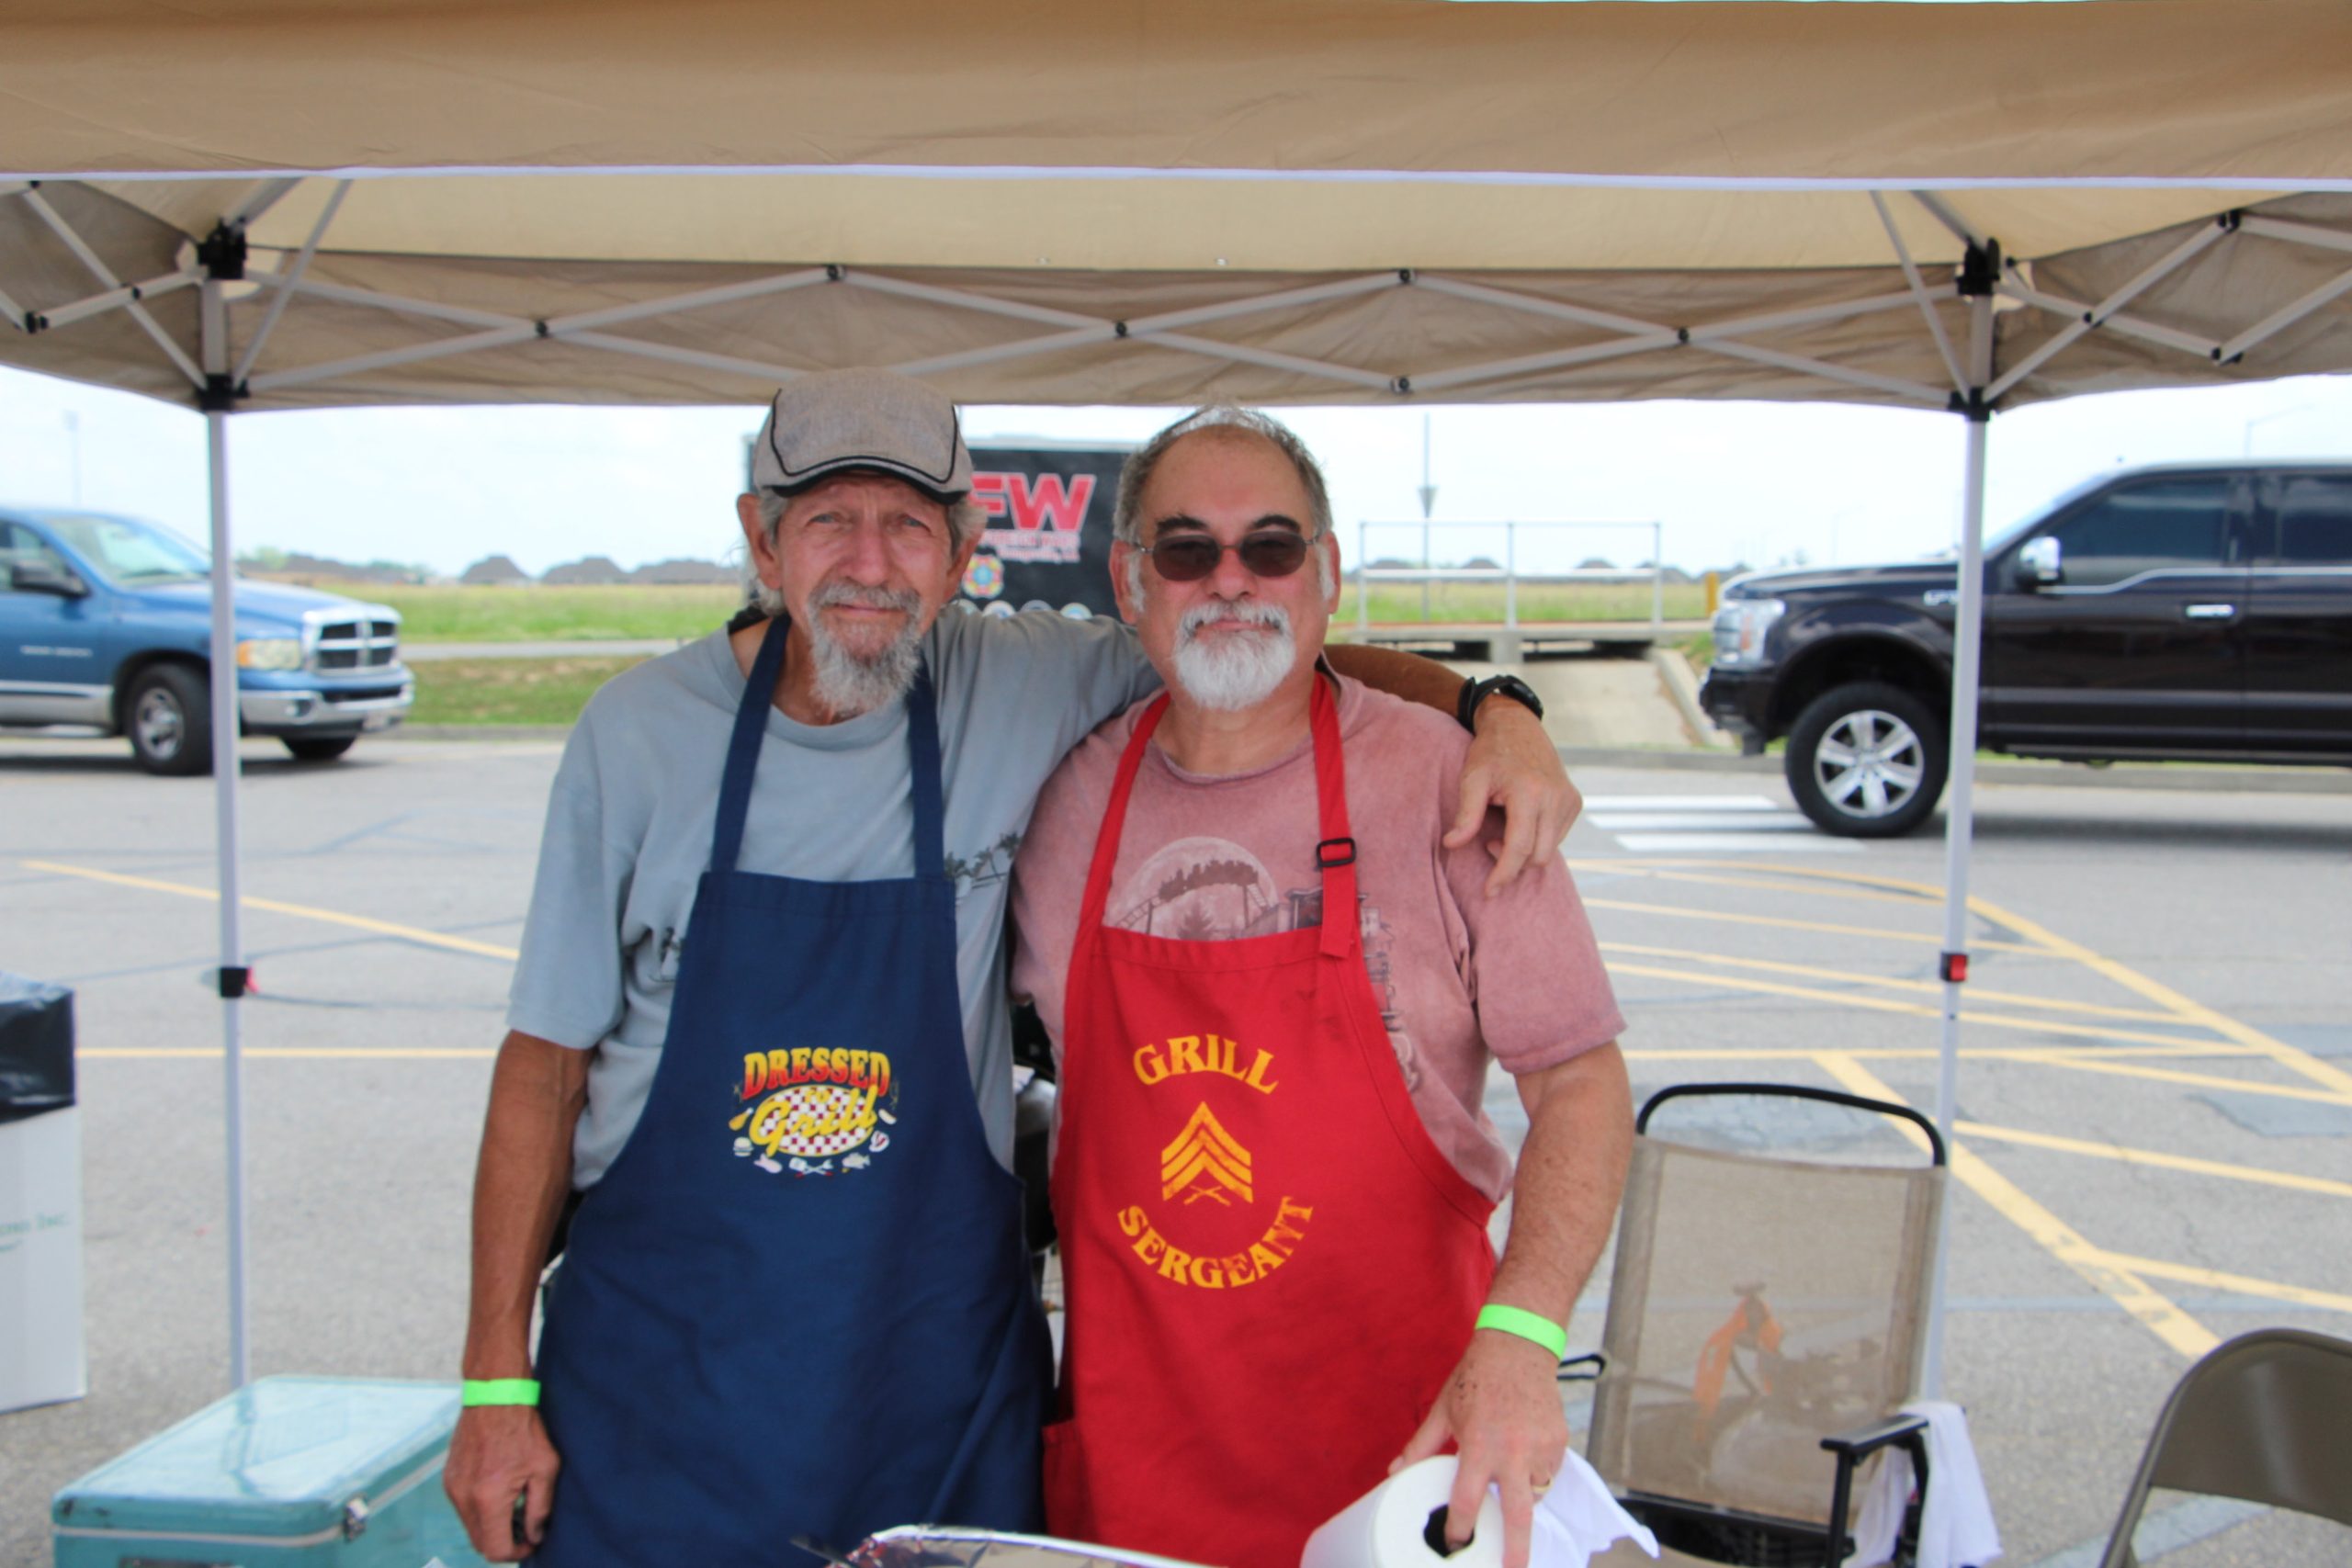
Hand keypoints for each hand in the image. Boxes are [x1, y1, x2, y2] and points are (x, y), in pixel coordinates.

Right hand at [446, 1404, 559, 1561]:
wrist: (495, 1396)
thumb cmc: (524, 1429)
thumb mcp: (544, 1468)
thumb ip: (540, 1508)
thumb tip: (535, 1536)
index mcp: (488, 1498)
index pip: (495, 1549)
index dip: (517, 1552)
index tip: (532, 1541)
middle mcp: (463, 1497)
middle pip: (479, 1542)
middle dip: (504, 1542)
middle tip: (526, 1528)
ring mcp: (452, 1488)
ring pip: (471, 1526)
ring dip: (491, 1526)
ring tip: (515, 1506)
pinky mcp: (448, 1479)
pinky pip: (464, 1508)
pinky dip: (481, 1510)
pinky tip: (500, 1491)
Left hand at [1392, 1329, 1569, 1567]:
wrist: (1517, 1347)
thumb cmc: (1475, 1379)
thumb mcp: (1442, 1412)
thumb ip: (1420, 1447)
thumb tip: (1394, 1472)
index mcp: (1480, 1446)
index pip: (1468, 1500)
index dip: (1459, 1527)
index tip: (1454, 1540)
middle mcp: (1513, 1452)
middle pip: (1518, 1515)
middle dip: (1516, 1550)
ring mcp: (1541, 1448)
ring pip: (1537, 1494)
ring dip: (1524, 1499)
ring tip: (1512, 1482)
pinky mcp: (1560, 1442)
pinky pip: (1550, 1473)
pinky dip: (1538, 1474)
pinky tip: (1525, 1457)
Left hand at [1446, 699, 1579, 894]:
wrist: (1517, 725)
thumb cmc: (1490, 752)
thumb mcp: (1471, 779)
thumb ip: (1465, 815)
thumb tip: (1452, 844)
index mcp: (1530, 792)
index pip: (1519, 848)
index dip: (1503, 873)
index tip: (1489, 891)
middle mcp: (1556, 797)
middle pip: (1537, 856)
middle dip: (1512, 863)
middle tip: (1488, 843)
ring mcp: (1569, 800)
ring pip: (1550, 850)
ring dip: (1525, 852)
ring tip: (1502, 828)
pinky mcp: (1575, 801)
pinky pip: (1557, 837)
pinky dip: (1538, 840)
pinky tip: (1520, 822)